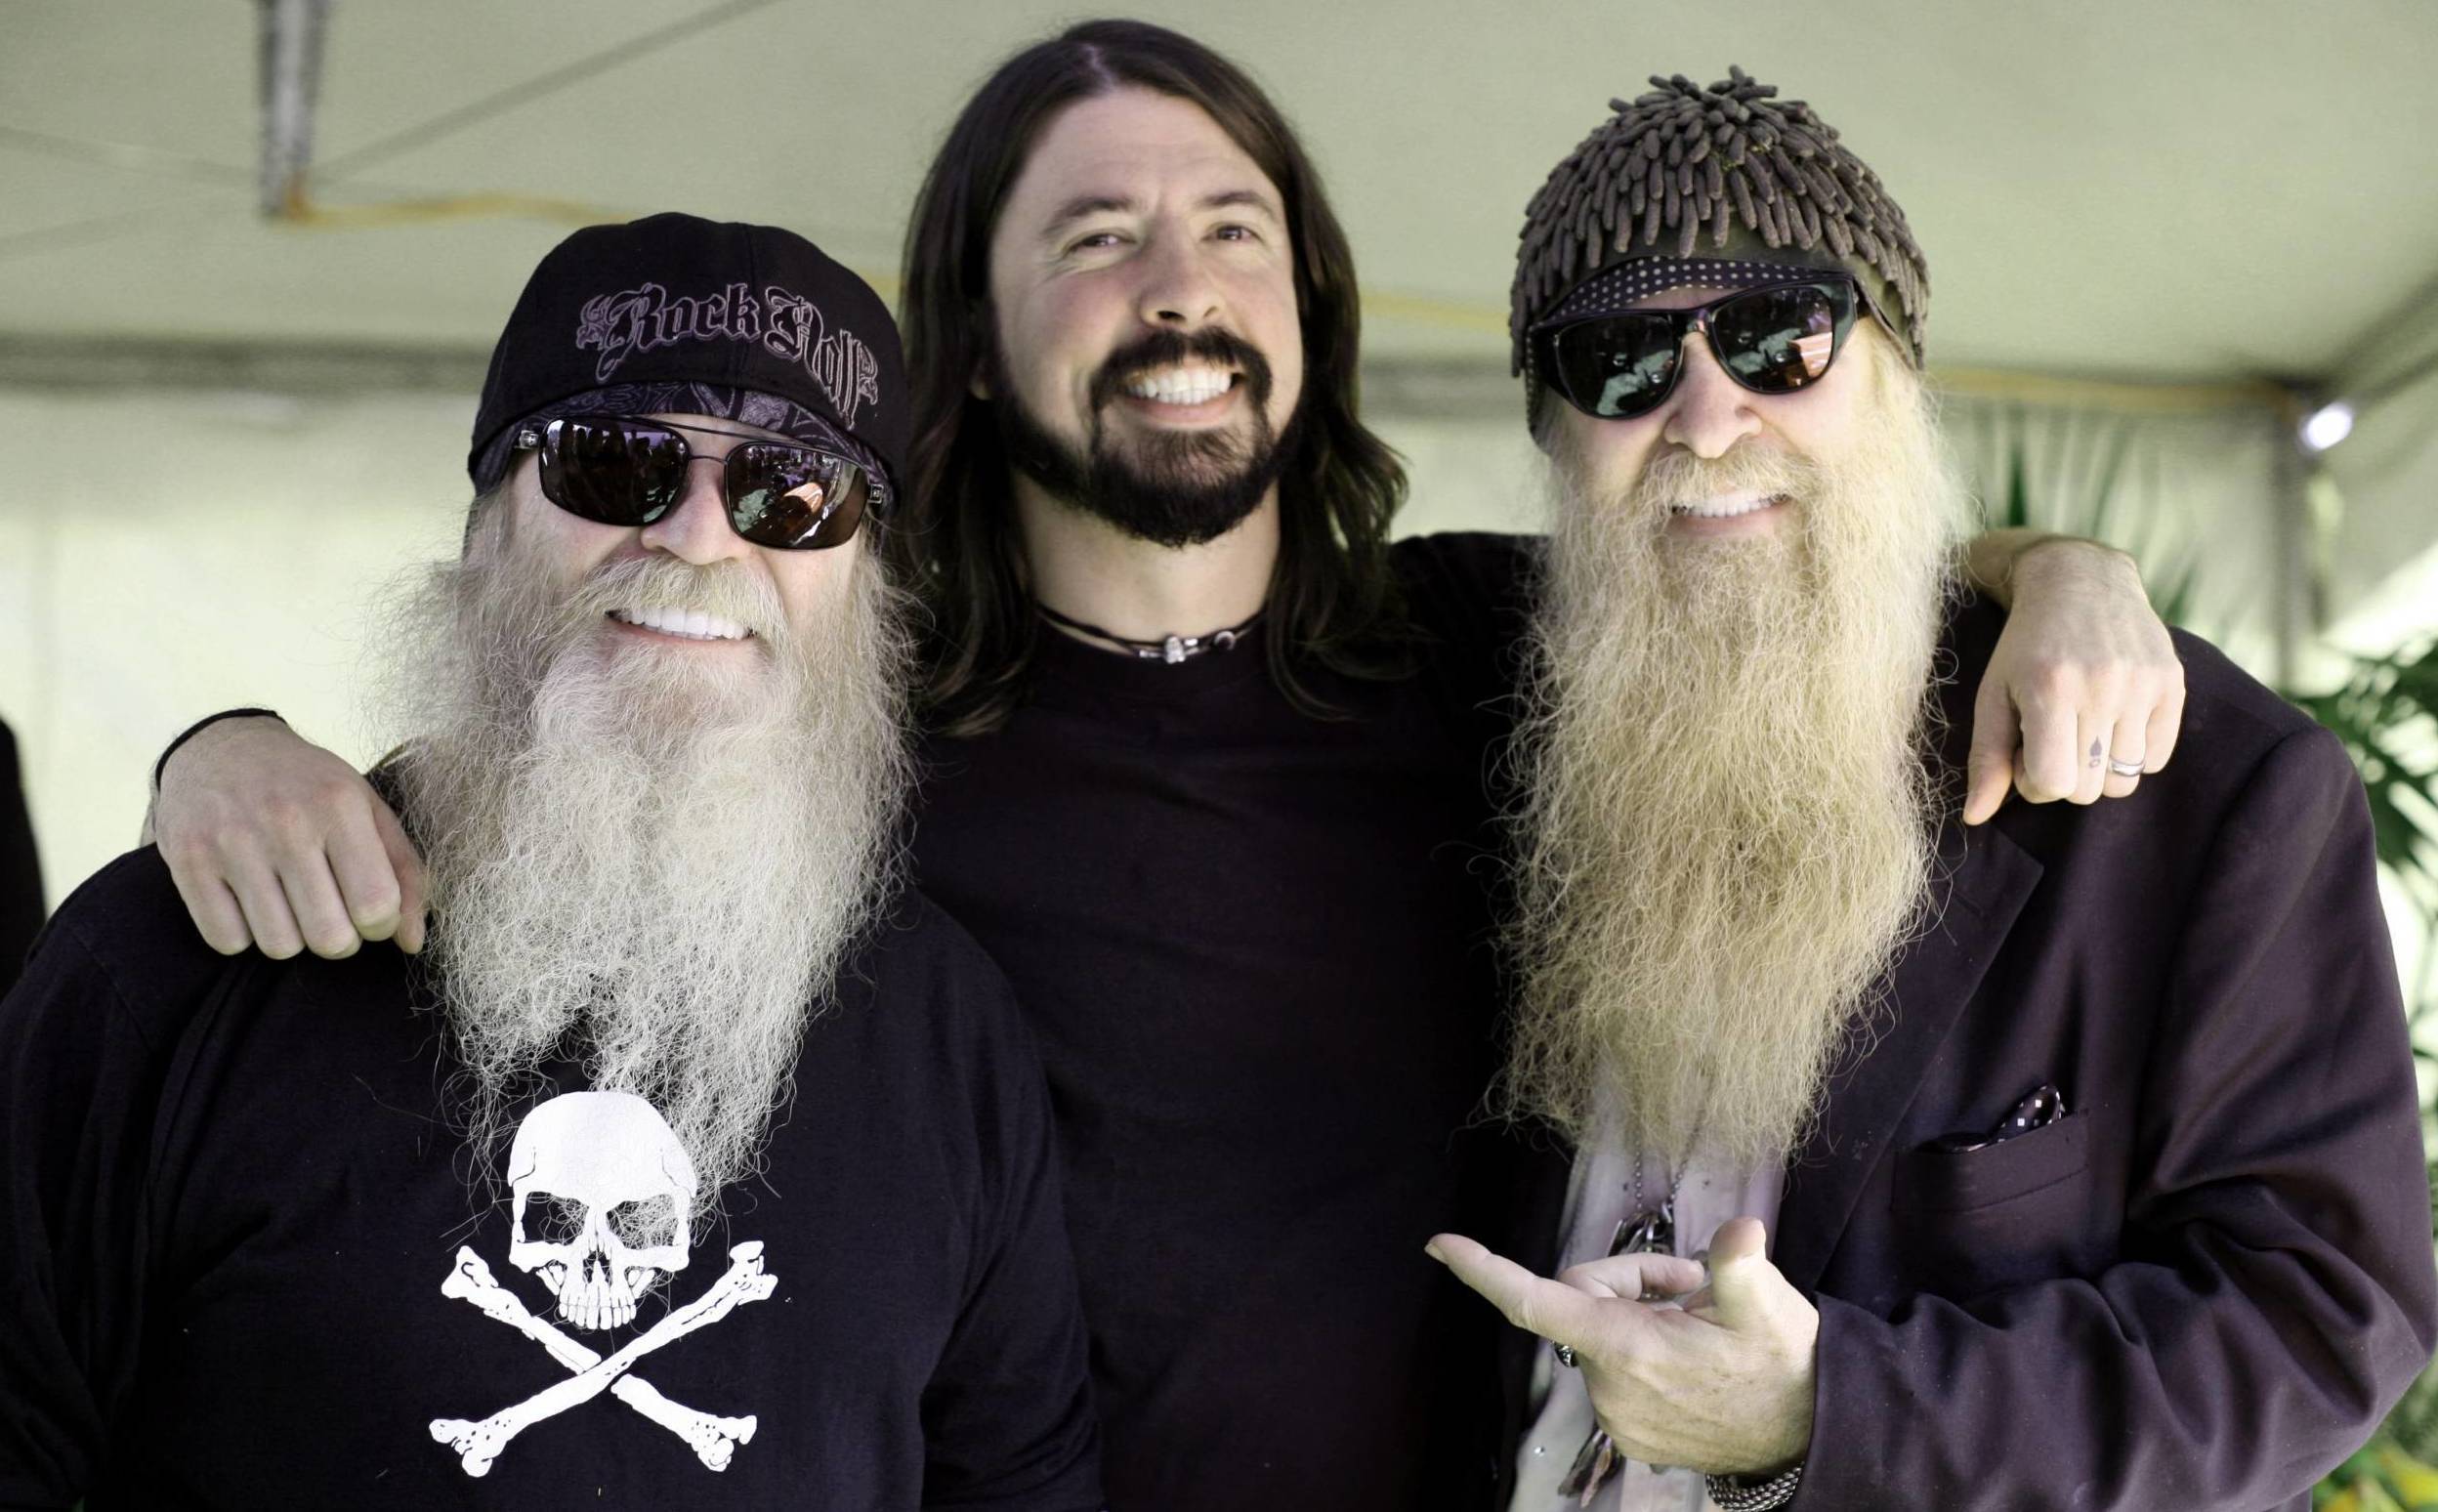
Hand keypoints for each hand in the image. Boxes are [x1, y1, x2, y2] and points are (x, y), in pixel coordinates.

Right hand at [154, 716, 424, 958]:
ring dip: (291, 938)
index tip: (370, 913)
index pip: (376, 906)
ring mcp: (232, 842)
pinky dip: (243, 936)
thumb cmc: (309, 786)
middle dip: (339, 939)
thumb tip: (412, 942)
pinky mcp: (188, 861)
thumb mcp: (369, 809)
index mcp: (339, 805)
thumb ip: (406, 873)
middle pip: (329, 937)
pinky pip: (227, 941)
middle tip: (330, 913)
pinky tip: (250, 903)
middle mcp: (286, 822)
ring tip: (290, 904)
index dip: (381, 925)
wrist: (221, 746)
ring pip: (279, 946)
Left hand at [1427, 1217, 1814, 1474]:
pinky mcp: (1632, 1433)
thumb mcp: (1768, 1307)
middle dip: (1629, 1280)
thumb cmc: (1784, 1365)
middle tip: (1691, 1282)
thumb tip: (1739, 1233)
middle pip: (1583, 1302)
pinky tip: (1692, 1354)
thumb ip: (1740, 1267)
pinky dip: (1644, 1350)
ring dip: (1640, 1315)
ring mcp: (1619, 1416)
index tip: (1442, 1246)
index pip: (1535, 1303)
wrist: (1810, 1437)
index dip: (1484, 1271)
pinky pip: (1616, 1370)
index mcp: (1627, 1347)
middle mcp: (1610, 1386)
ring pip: (1600, 1334)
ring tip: (1700, 1322)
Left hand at [1966, 540, 2184, 824]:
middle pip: (2087, 789)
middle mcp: (2102, 687)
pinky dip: (2132, 755)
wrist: (2081, 582)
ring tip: (2082, 731)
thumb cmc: (2025, 645)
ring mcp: (2142, 685)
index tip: (2027, 755)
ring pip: (2124, 781)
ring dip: (2097, 769)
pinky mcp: (2171, 684)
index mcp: (2050, 690)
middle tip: (2052, 739)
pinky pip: (2155, 761)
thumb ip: (1986, 759)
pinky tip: (2112, 722)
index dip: (2036, 783)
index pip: (2054, 784)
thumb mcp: (1992, 696)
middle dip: (2064, 776)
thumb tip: (1974, 818)